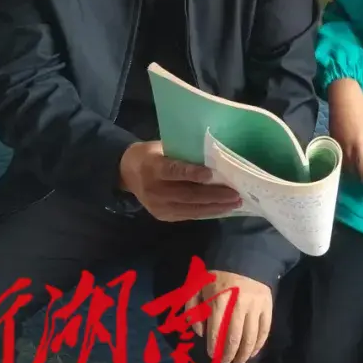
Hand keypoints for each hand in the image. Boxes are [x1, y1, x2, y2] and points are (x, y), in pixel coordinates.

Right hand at [119, 141, 242, 220]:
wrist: (127, 172)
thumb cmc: (152, 154)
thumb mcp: (163, 147)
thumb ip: (183, 154)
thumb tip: (214, 156)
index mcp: (153, 166)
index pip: (173, 171)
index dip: (191, 173)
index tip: (210, 174)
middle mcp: (154, 189)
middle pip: (187, 194)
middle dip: (214, 195)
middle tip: (235, 194)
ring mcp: (157, 206)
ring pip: (190, 208)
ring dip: (215, 207)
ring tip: (234, 204)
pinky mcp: (162, 216)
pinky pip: (188, 215)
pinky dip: (206, 212)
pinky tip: (221, 209)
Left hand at [186, 271, 271, 362]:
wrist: (243, 258)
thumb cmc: (217, 275)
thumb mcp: (197, 287)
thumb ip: (193, 309)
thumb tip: (200, 333)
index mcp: (219, 301)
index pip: (216, 332)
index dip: (214, 348)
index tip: (212, 356)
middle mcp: (239, 305)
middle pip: (234, 337)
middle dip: (229, 354)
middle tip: (225, 362)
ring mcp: (255, 305)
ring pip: (251, 336)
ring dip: (245, 353)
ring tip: (239, 362)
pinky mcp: (267, 305)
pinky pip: (265, 329)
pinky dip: (259, 343)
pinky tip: (253, 352)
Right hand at [328, 78, 362, 181]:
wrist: (342, 94)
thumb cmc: (360, 107)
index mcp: (358, 141)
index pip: (360, 163)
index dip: (362, 174)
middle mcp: (346, 144)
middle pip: (349, 165)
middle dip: (353, 175)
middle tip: (358, 183)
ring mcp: (337, 140)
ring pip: (341, 160)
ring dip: (345, 169)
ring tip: (350, 177)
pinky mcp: (332, 135)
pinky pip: (336, 152)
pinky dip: (340, 159)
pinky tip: (343, 162)